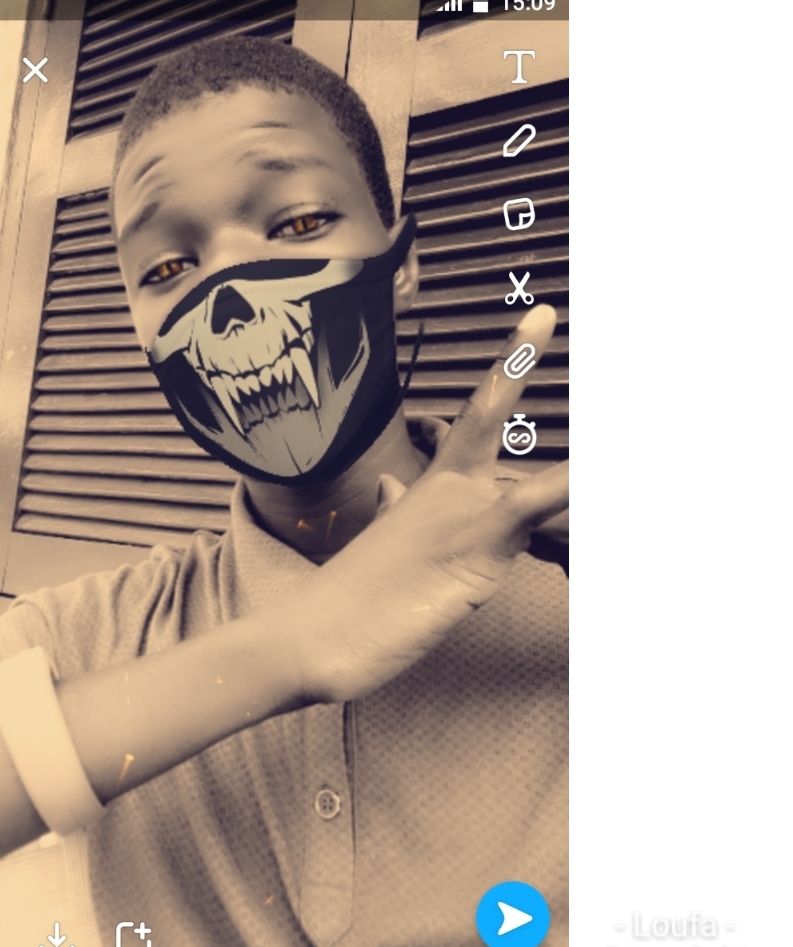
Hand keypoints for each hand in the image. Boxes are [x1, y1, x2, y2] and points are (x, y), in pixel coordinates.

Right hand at [288, 304, 567, 702]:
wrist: (315, 633)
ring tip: (629, 441)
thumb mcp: (384, 547)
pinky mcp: (474, 545)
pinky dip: (567, 486)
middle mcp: (444, 490)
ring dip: (576, 471)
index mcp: (427, 490)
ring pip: (531, 475)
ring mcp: (459, 513)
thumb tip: (393, 487)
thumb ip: (396, 511)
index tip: (531, 325)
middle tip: (543, 313)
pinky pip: (531, 506)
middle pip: (485, 415)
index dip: (503, 371)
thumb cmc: (351, 598)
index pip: (469, 420)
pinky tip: (596, 473)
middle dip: (514, 361)